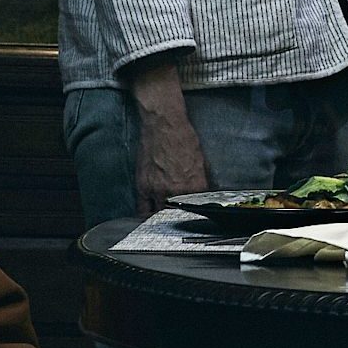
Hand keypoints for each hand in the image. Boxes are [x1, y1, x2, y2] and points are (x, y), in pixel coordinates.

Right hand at [129, 62, 208, 214]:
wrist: (163, 124)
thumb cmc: (183, 137)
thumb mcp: (201, 161)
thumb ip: (201, 181)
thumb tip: (204, 193)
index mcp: (195, 186)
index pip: (197, 209)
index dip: (196, 215)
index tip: (195, 218)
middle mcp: (176, 192)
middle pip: (177, 216)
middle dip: (179, 220)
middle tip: (179, 222)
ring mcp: (158, 191)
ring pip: (159, 216)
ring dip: (163, 219)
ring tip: (165, 222)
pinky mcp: (143, 186)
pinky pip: (143, 209)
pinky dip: (147, 215)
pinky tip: (149, 218)